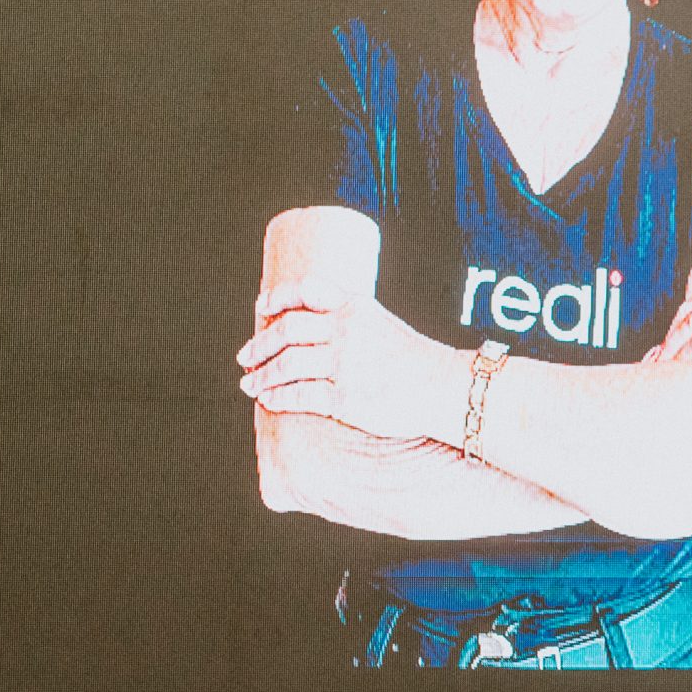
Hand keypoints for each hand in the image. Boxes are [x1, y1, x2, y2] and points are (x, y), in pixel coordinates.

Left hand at [237, 278, 458, 442]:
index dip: (278, 297)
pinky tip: (268, 401)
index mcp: (355, 306)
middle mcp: (346, 330)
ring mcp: (345, 364)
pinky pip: (299, 395)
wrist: (446, 388)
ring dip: (262, 375)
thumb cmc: (415, 361)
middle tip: (245, 357)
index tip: (261, 307)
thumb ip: (348, 323)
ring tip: (249, 384)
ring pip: (287, 364)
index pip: (306, 290)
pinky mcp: (345, 397)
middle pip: (287, 330)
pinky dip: (277, 398)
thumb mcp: (382, 325)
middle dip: (259, 345)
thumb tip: (307, 335)